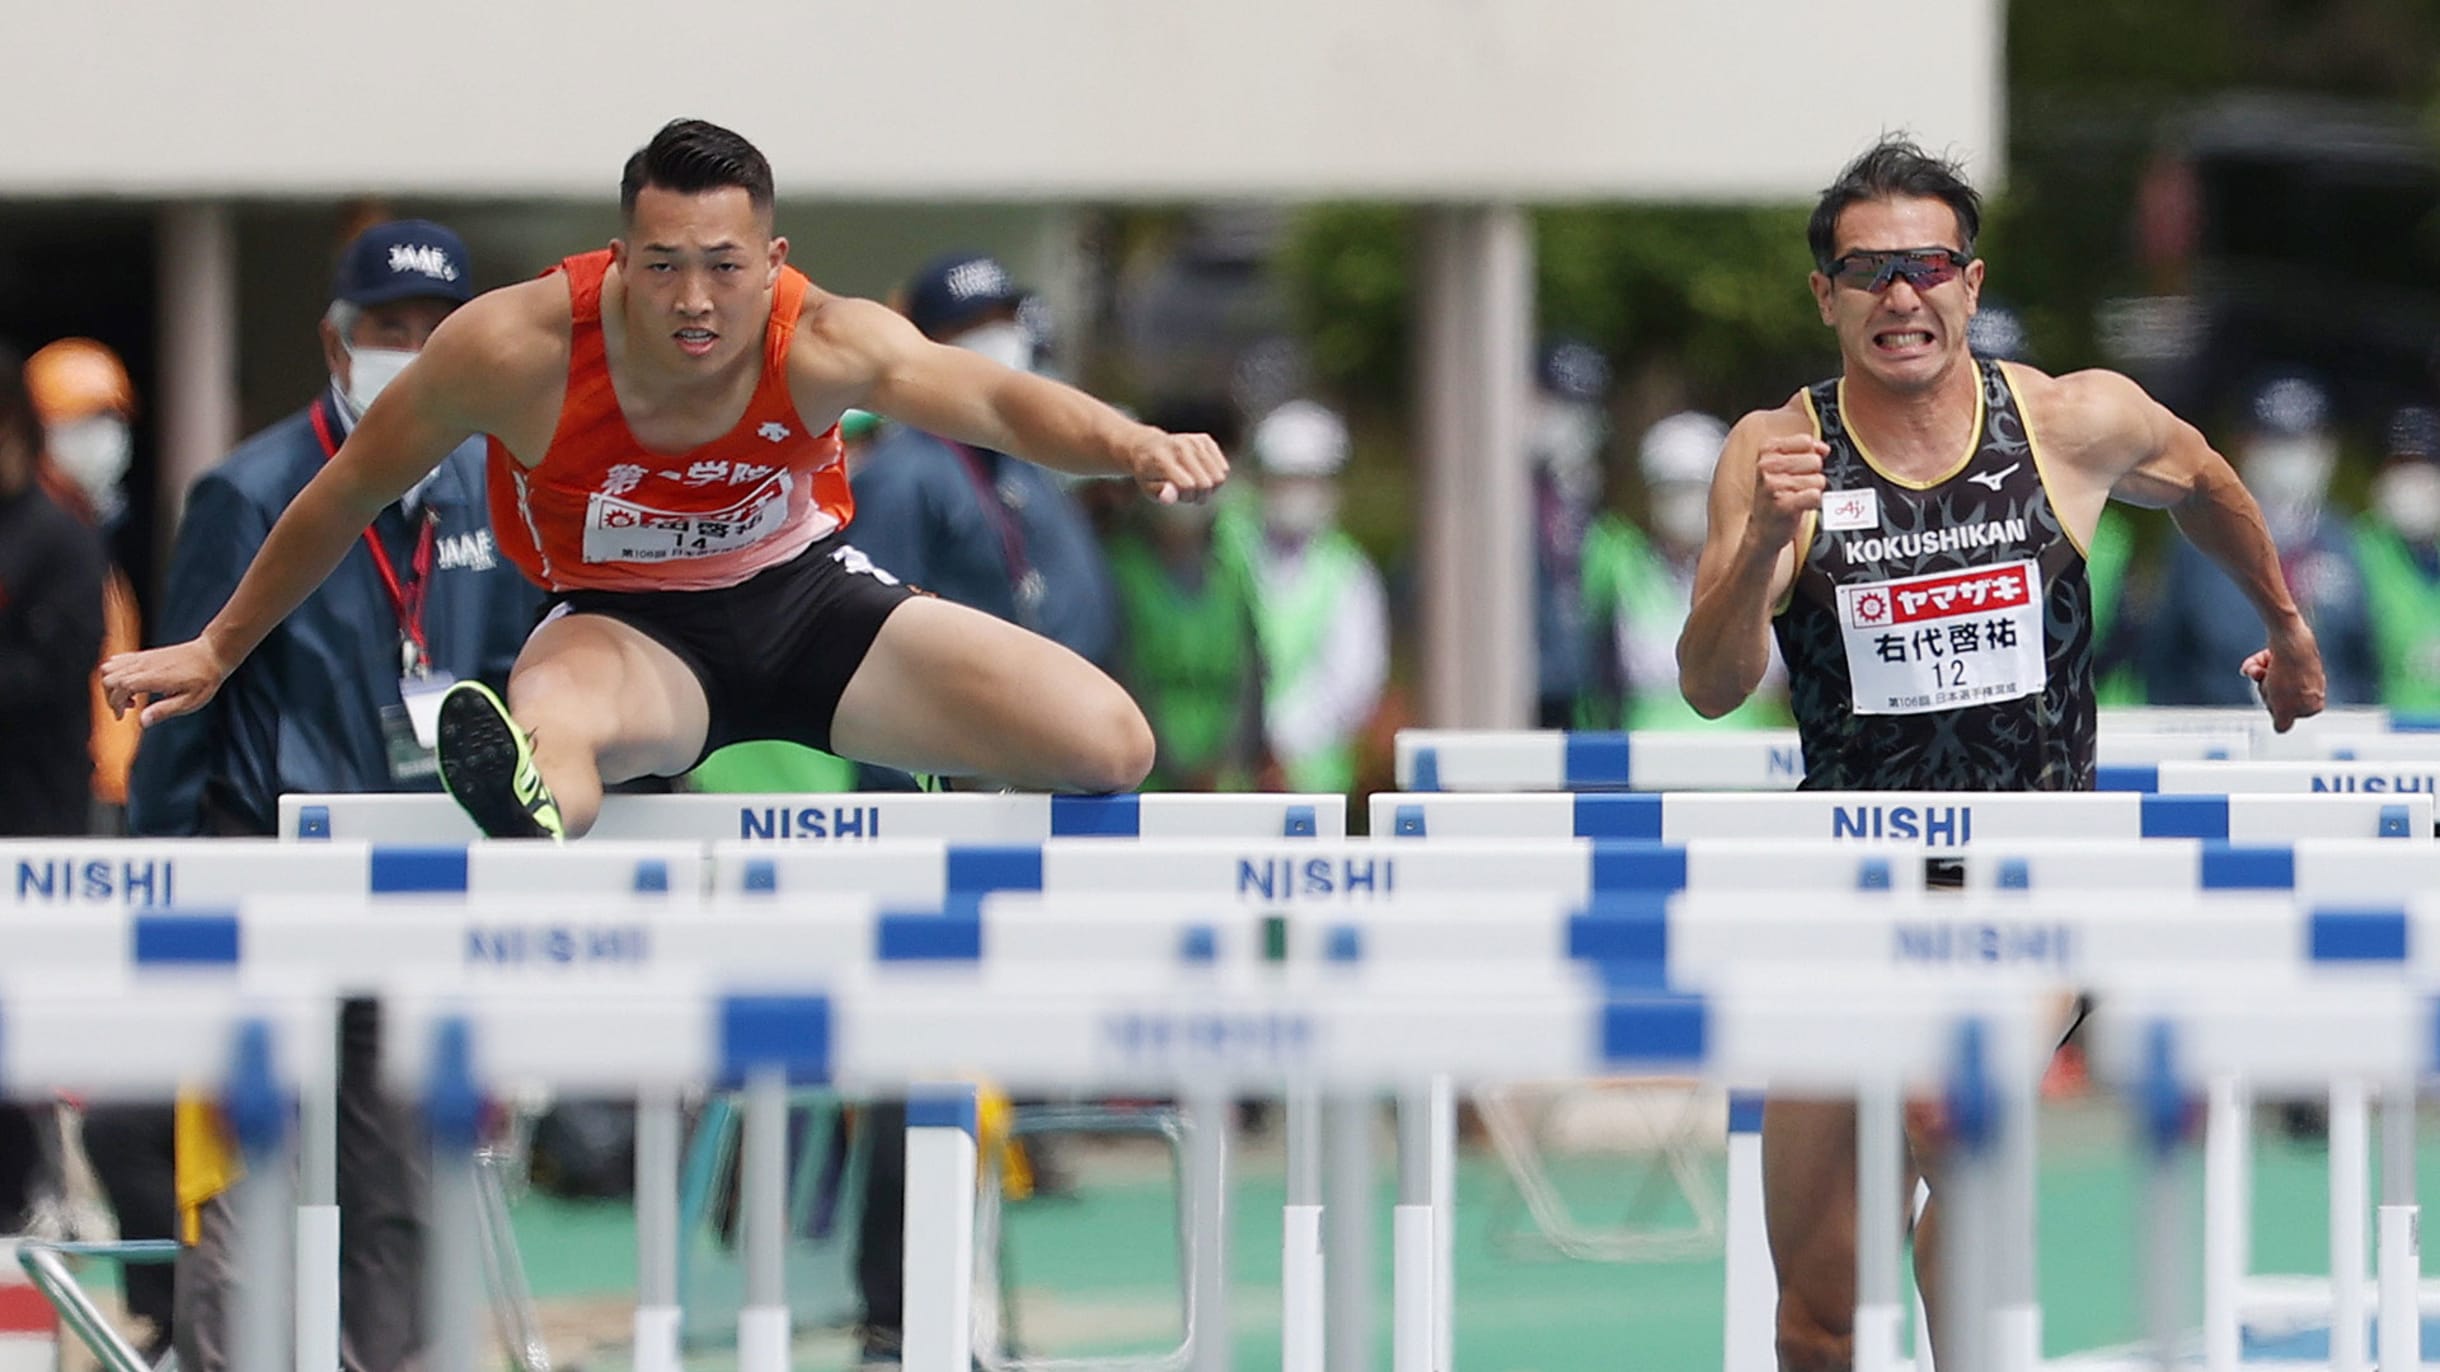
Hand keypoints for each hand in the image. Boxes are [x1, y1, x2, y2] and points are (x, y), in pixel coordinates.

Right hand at [101, 638, 232, 726]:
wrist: (211, 654)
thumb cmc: (204, 679)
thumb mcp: (189, 702)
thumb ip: (164, 711)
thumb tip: (142, 722)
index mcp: (153, 677)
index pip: (119, 687)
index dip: (115, 703)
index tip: (123, 716)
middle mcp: (144, 665)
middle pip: (108, 677)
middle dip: (110, 696)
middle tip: (127, 709)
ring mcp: (143, 657)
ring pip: (109, 667)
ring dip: (111, 685)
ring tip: (130, 697)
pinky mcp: (144, 655)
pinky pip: (118, 660)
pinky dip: (115, 674)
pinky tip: (132, 684)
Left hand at [1124, 429, 1229, 504]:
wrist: (1148, 446)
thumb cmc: (1148, 472)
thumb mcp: (1147, 487)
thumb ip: (1159, 493)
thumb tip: (1169, 497)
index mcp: (1162, 458)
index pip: (1188, 486)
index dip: (1185, 497)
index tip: (1177, 495)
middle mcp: (1180, 446)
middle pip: (1206, 484)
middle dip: (1198, 495)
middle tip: (1186, 492)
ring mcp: (1195, 440)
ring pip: (1219, 477)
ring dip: (1209, 488)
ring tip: (1194, 484)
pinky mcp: (1205, 440)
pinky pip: (1224, 468)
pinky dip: (1215, 477)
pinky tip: (1201, 474)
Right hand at [1747, 436, 1828, 547]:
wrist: (1763, 529)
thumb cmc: (1775, 496)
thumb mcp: (1784, 466)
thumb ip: (1805, 450)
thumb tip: (1824, 448)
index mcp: (1767, 451)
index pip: (1806, 442)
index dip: (1809, 455)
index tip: (1798, 468)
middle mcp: (1767, 466)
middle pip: (1815, 461)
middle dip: (1812, 475)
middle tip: (1796, 486)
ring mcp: (1773, 486)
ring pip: (1818, 480)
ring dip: (1812, 490)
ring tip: (1796, 497)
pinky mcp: (1784, 505)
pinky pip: (1815, 495)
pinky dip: (1814, 503)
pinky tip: (1800, 506)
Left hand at [2239, 617, 2325, 732]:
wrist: (2291, 641)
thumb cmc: (2288, 676)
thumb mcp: (2283, 710)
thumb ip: (2282, 724)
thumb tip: (2280, 729)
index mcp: (2315, 705)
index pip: (2282, 714)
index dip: (2274, 707)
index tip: (2278, 700)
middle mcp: (2312, 688)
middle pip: (2273, 697)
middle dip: (2265, 689)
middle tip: (2271, 681)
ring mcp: (2301, 672)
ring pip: (2267, 680)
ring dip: (2259, 674)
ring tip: (2265, 669)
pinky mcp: (2290, 656)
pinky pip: (2266, 665)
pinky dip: (2258, 663)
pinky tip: (2261, 660)